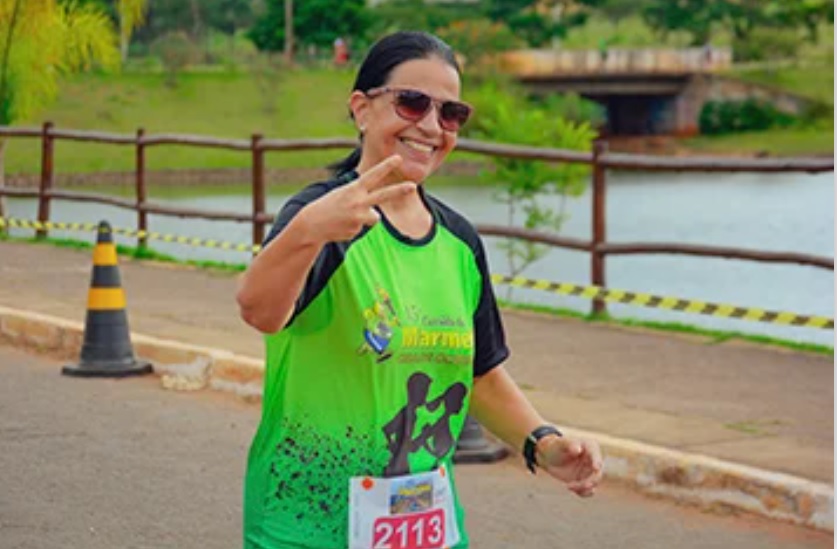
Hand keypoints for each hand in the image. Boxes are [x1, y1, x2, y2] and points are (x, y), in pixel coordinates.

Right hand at [296, 155, 414, 243]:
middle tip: (413, 186)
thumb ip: (362, 201)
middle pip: (383, 195)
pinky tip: (341, 226)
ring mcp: (358, 218)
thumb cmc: (328, 206)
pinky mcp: (356, 231)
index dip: (386, 166)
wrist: (311, 225)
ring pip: (374, 218)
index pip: (373, 176)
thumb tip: (376, 216)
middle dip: (399, 190)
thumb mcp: (343, 195)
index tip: (398, 158)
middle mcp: (358, 203)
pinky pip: (362, 228)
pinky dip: (353, 227)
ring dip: (365, 218)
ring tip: (346, 217)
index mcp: (353, 190)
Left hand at [537, 435, 602, 497]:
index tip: (596, 468)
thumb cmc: (556, 446)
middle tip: (583, 485)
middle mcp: (592, 460)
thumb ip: (570, 444)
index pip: (596, 455)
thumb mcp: (561, 443)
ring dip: (585, 488)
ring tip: (570, 486)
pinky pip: (587, 490)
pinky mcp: (584, 481)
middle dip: (592, 480)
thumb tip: (578, 450)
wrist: (548, 456)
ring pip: (593, 483)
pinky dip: (582, 493)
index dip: (597, 461)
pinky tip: (570, 488)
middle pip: (598, 473)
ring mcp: (589, 471)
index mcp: (590, 447)